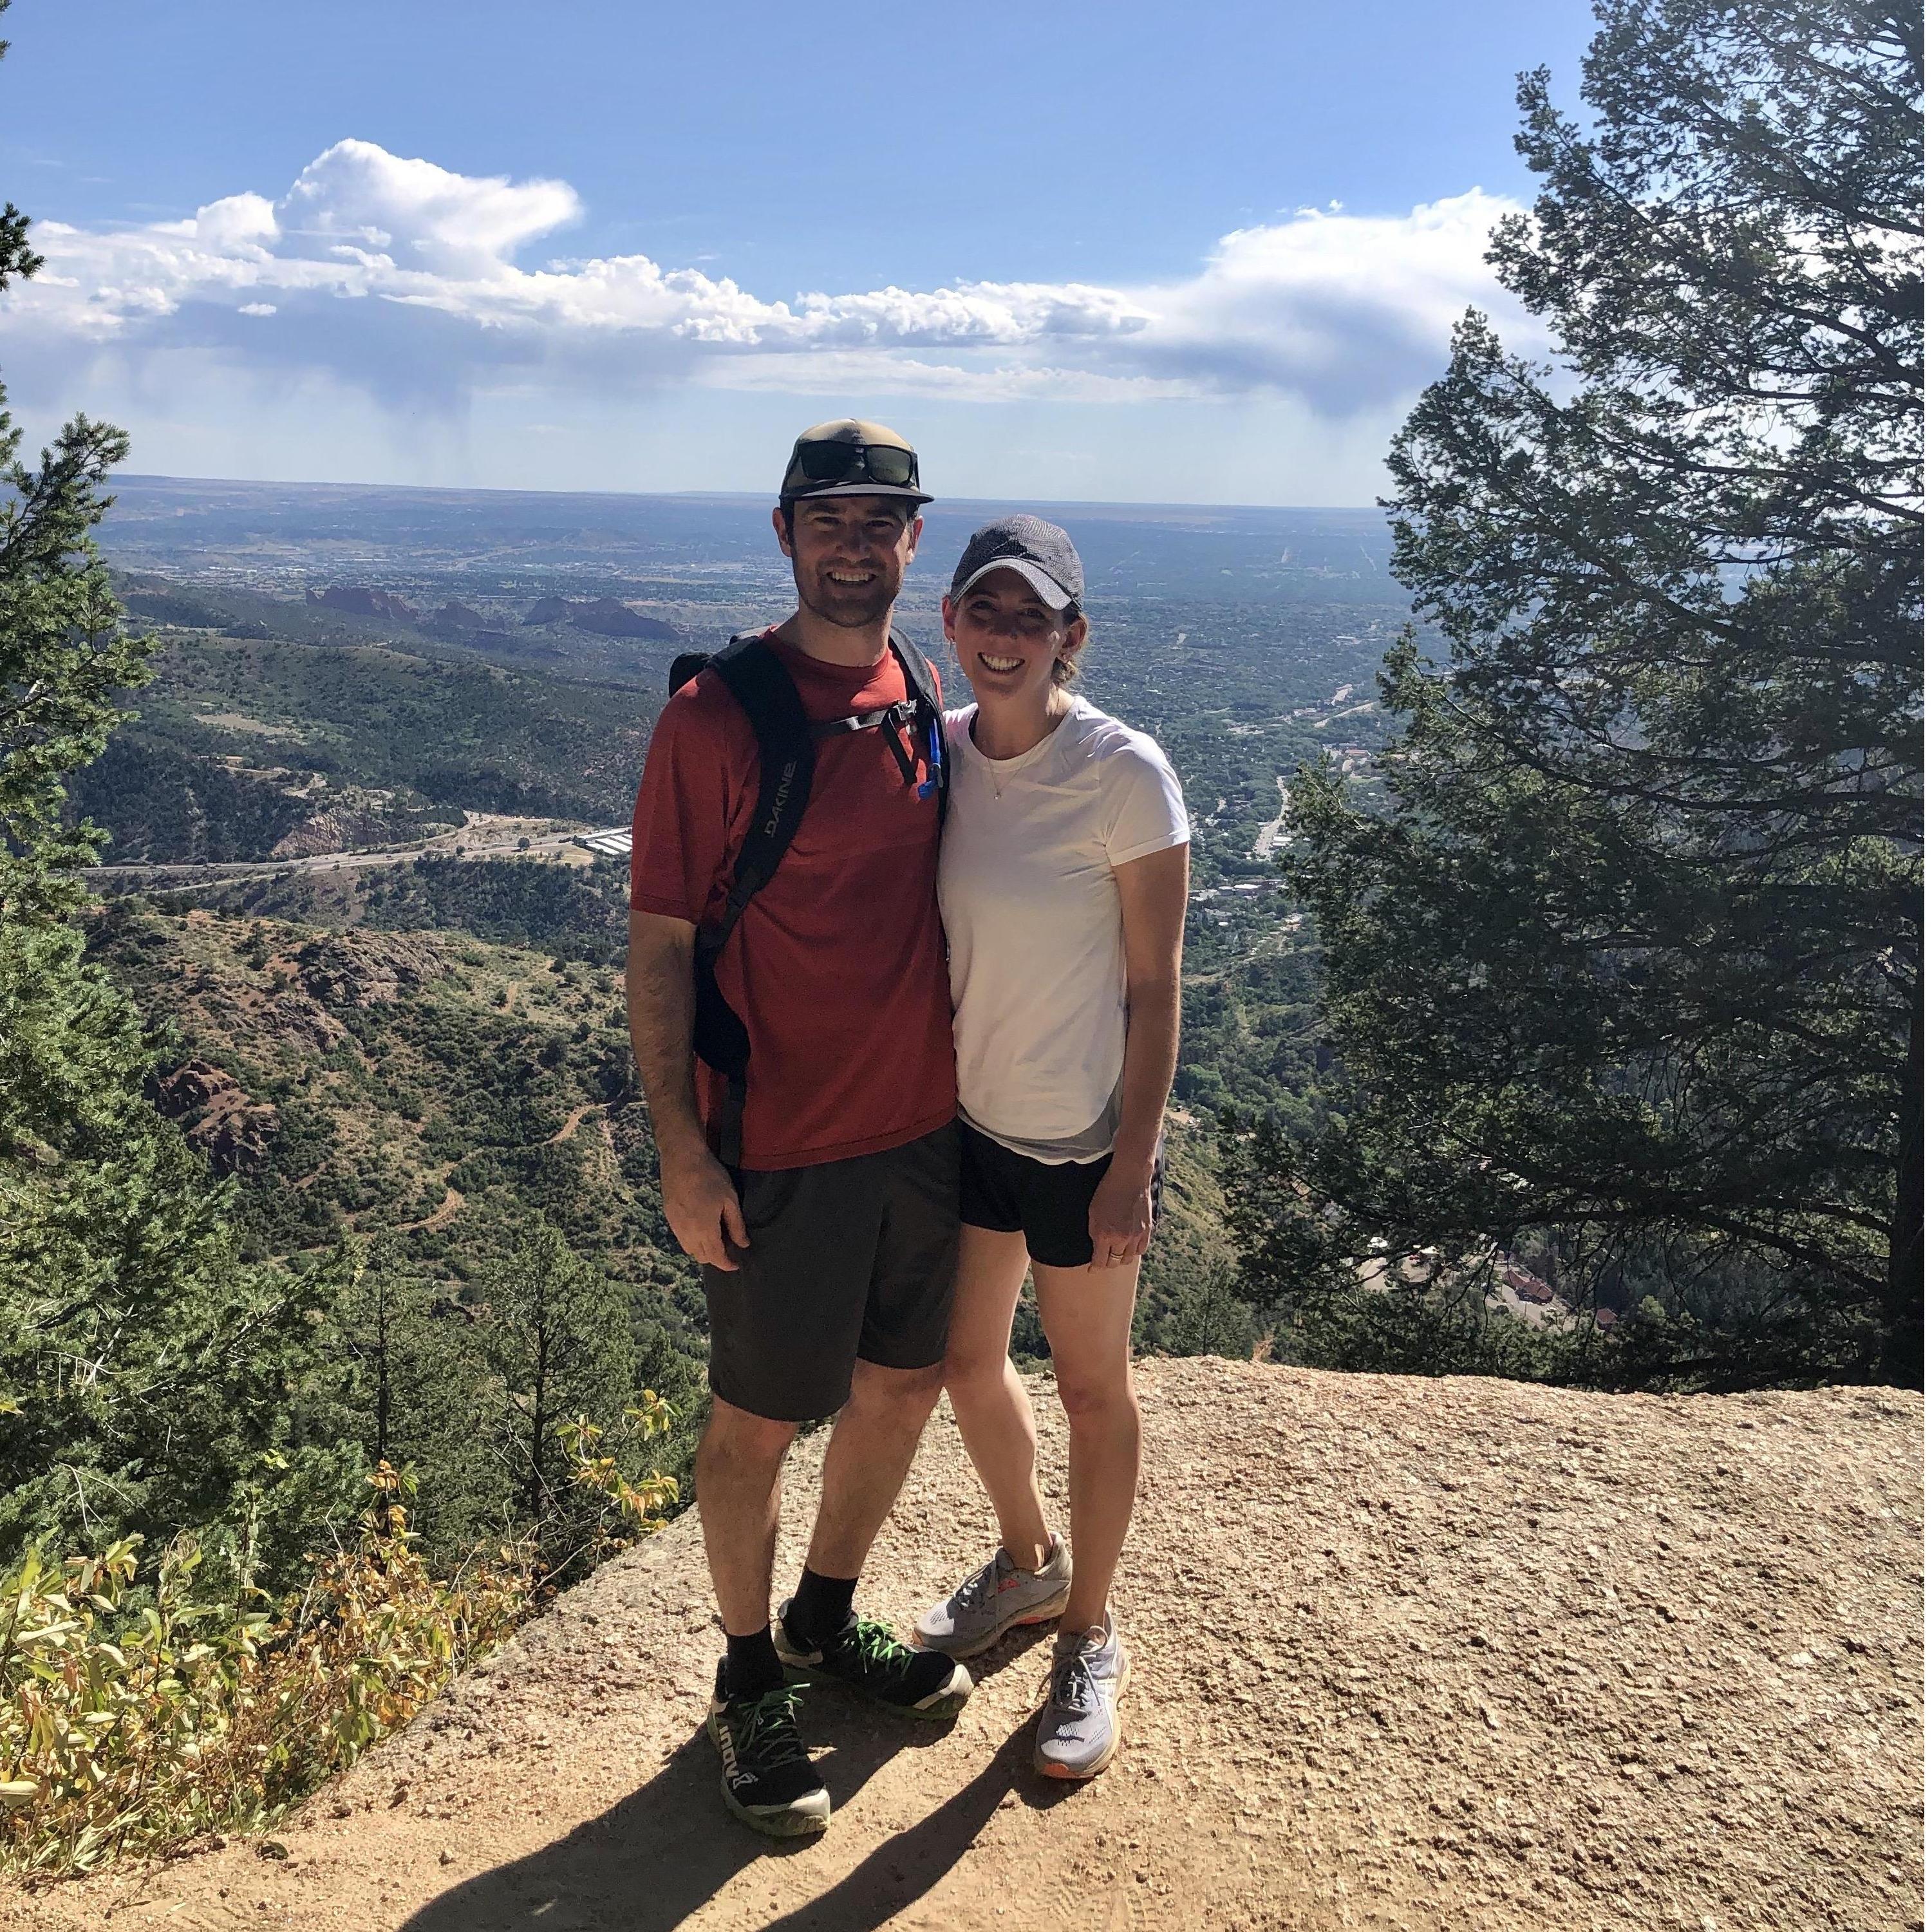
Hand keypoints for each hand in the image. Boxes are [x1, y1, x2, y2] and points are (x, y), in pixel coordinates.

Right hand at [659, 1143, 748, 1269]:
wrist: (682, 1158)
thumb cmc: (710, 1177)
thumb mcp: (730, 1200)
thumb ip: (736, 1226)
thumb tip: (743, 1244)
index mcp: (704, 1231)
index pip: (716, 1257)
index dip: (727, 1264)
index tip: (736, 1264)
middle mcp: (687, 1233)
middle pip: (701, 1256)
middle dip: (715, 1258)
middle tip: (728, 1249)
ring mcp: (675, 1225)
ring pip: (689, 1248)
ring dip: (702, 1249)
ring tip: (715, 1238)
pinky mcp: (669, 1216)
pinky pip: (681, 1237)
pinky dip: (692, 1239)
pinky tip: (700, 1227)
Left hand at [1087, 1163, 1152, 1271]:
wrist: (1129, 1178)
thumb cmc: (1106, 1192)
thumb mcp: (1093, 1213)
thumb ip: (1094, 1233)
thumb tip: (1096, 1248)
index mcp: (1104, 1235)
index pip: (1100, 1262)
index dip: (1095, 1268)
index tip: (1092, 1269)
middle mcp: (1121, 1239)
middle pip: (1114, 1263)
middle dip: (1107, 1263)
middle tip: (1103, 1259)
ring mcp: (1135, 1236)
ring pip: (1128, 1259)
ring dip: (1120, 1258)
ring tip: (1116, 1254)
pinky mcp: (1147, 1230)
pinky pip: (1141, 1250)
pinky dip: (1134, 1251)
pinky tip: (1129, 1247)